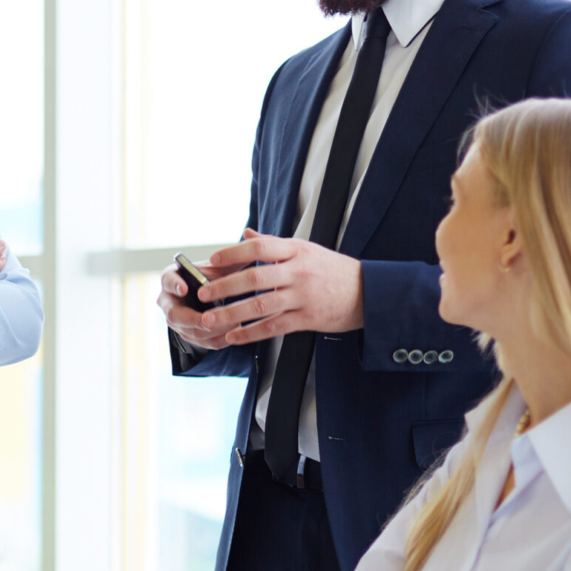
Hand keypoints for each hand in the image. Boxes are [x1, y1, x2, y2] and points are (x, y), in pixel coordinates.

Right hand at [157, 248, 247, 350]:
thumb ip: (234, 254)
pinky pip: (200, 342)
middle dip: (192, 319)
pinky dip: (216, 340)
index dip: (174, 285)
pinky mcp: (188, 335)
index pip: (168, 280)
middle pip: (174, 315)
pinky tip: (233, 334)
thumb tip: (249, 234)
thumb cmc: (216, 276)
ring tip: (231, 325)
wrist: (211, 296)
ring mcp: (177, 321)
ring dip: (209, 331)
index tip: (185, 288)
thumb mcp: (222, 265)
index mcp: (172, 278)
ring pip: (188, 331)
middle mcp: (169, 301)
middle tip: (207, 319)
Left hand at [185, 229, 362, 345]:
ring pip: (261, 305)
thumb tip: (245, 233)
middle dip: (224, 286)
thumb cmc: (332, 269)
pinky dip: (250, 333)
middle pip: (255, 277)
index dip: (233, 253)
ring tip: (209, 319)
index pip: (259, 248)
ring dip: (231, 313)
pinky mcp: (307, 318)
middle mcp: (298, 271)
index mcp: (296, 250)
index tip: (212, 261)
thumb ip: (273, 244)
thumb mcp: (306, 249)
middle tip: (202, 293)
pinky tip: (233, 336)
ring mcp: (302, 296)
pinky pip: (273, 327)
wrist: (368, 292)